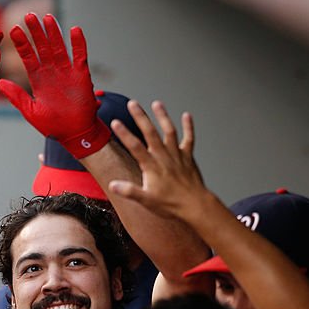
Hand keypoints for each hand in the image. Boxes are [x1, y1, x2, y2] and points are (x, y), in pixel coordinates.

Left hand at [0, 13, 108, 158]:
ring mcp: (67, 72)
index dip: (22, 44)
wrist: (76, 134)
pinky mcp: (82, 75)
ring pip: (59, 47)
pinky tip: (75, 30)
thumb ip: (17, 97)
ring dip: (54, 33)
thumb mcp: (31, 112)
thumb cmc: (54, 126)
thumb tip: (0, 83)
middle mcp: (52, 73)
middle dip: (36, 32)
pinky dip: (79, 43)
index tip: (13, 30)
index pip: (29, 57)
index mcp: (38, 80)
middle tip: (29, 16)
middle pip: (43, 47)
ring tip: (48, 17)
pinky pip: (80, 56)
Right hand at [107, 100, 209, 223]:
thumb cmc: (171, 204)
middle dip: (141, 117)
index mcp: (152, 166)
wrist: (195, 205)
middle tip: (133, 103)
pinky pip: (189, 139)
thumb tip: (113, 185)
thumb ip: (130, 191)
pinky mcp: (188, 157)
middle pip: (150, 133)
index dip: (124, 133)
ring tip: (157, 103)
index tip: (115, 122)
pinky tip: (187, 116)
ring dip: (163, 116)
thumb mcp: (146, 200)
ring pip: (169, 131)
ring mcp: (177, 155)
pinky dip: (188, 127)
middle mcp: (164, 157)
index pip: (135, 146)